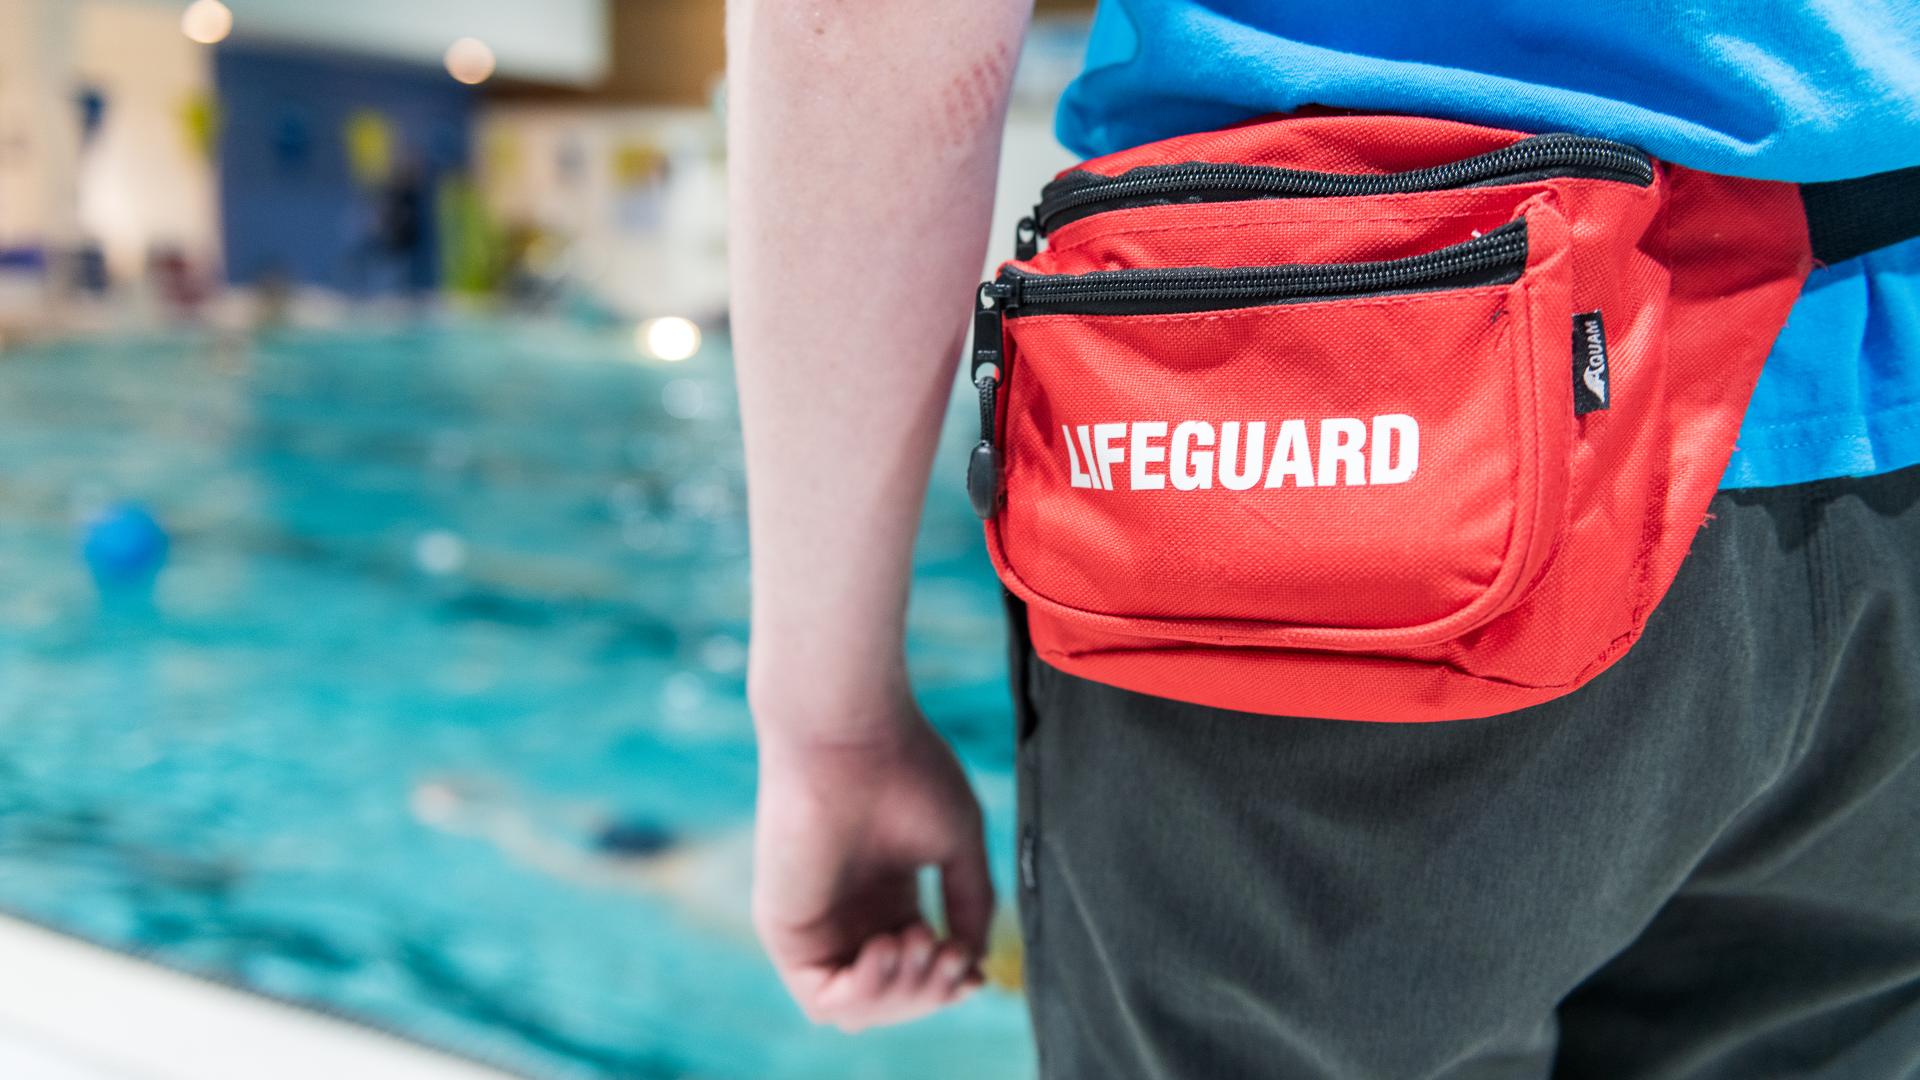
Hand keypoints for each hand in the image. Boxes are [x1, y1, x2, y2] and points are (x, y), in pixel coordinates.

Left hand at [751, 696, 993, 1031]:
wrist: (849, 733)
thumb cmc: (903, 769)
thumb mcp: (958, 846)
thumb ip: (970, 905)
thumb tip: (974, 964)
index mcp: (887, 894)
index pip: (917, 970)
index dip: (949, 986)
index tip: (976, 975)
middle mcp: (849, 914)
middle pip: (893, 998)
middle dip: (931, 991)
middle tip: (950, 952)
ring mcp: (816, 925)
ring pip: (859, 1009)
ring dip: (903, 995)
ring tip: (921, 942)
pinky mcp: (785, 930)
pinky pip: (822, 1000)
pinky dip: (863, 993)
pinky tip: (887, 946)